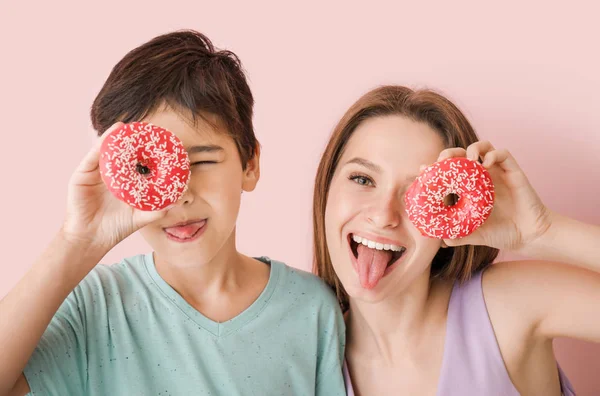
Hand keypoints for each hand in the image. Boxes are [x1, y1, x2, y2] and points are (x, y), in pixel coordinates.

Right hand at [61, 122, 170, 252]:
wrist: (91, 239)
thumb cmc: (116, 228)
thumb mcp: (140, 217)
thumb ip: (157, 209)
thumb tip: (176, 201)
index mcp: (124, 181)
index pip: (135, 162)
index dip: (145, 152)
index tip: (159, 141)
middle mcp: (110, 174)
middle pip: (121, 153)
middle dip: (131, 140)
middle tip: (144, 129)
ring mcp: (95, 173)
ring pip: (106, 151)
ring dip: (115, 137)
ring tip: (126, 127)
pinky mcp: (82, 175)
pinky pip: (92, 157)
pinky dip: (100, 145)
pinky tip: (109, 136)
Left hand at [435, 141, 552, 251]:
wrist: (528, 236)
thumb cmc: (501, 234)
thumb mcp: (475, 236)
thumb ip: (459, 237)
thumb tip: (442, 240)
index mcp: (468, 189)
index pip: (448, 171)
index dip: (435, 167)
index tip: (423, 169)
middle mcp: (480, 177)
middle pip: (461, 154)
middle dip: (449, 153)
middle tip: (442, 161)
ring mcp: (496, 172)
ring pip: (482, 147)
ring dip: (472, 148)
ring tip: (468, 159)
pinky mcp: (512, 170)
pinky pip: (503, 153)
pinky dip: (493, 154)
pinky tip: (486, 164)